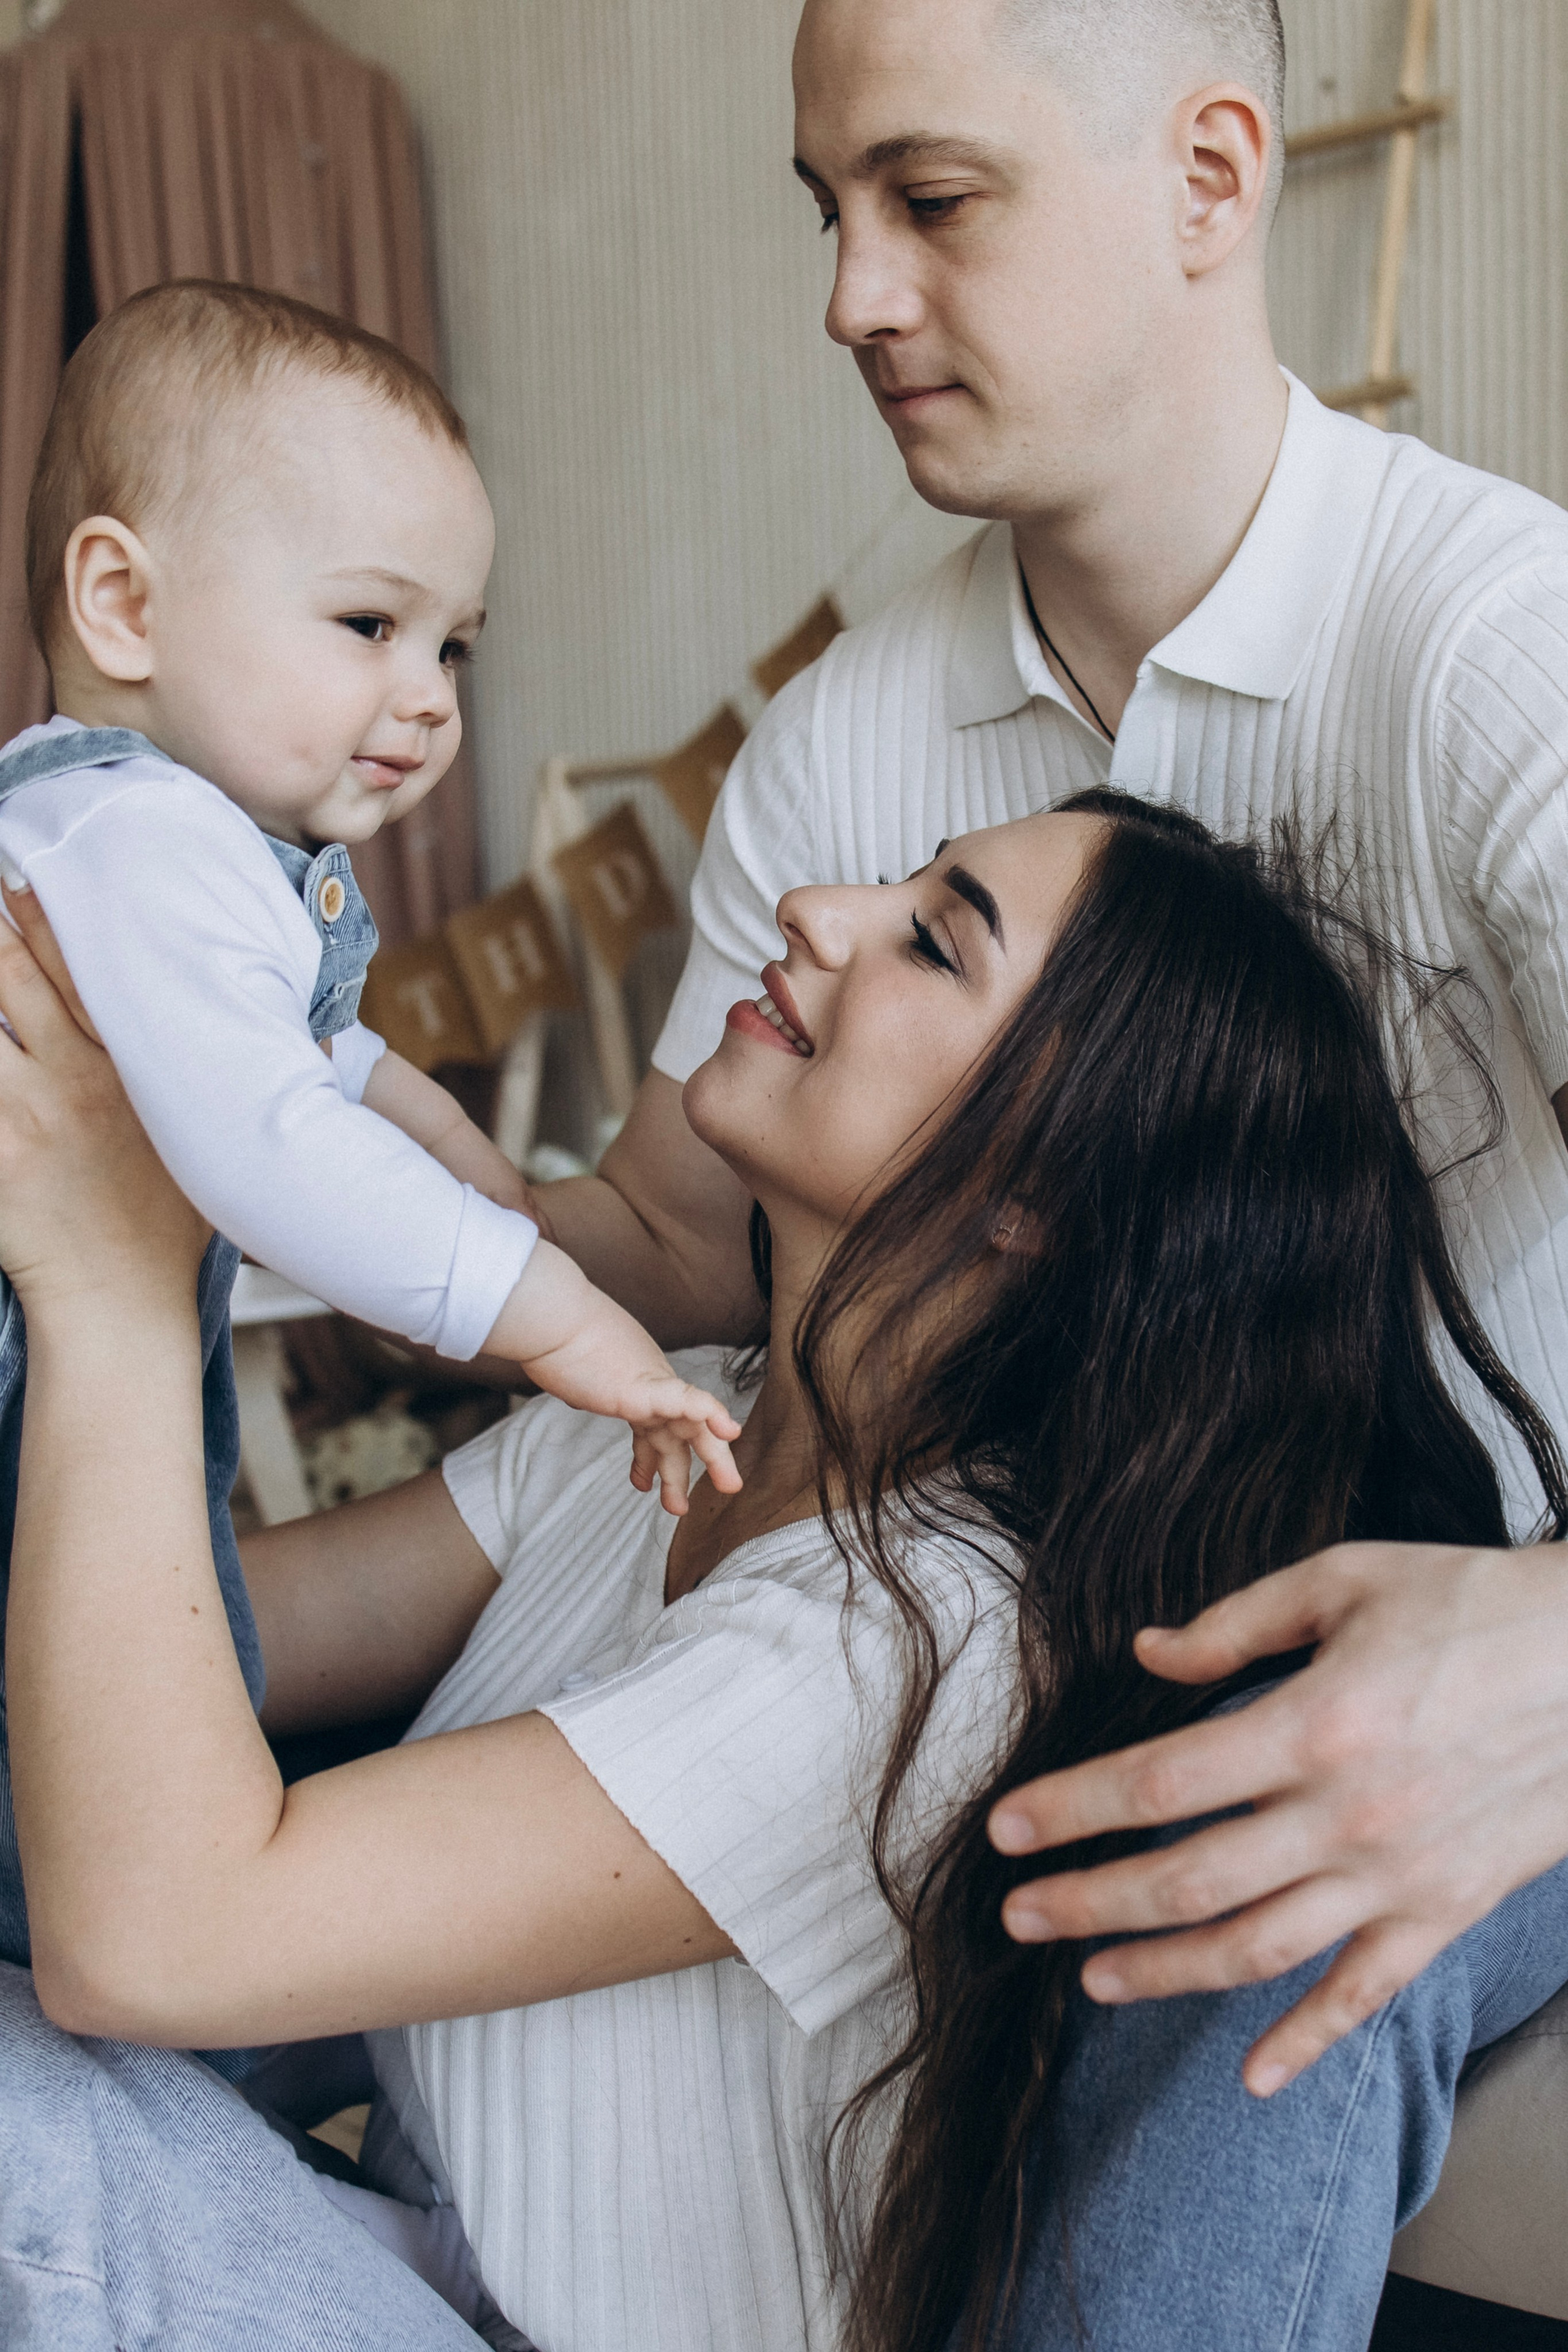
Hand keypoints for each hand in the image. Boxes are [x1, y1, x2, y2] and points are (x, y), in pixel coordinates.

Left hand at [0, 886, 208, 1313]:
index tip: (33, 865)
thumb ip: (241, 1079)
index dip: (55, 909)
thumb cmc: (169, 1228)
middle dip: (1, 912)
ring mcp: (34, 1108)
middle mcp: (87, 1074)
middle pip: (24, 967)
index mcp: (146, 1066)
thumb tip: (307, 1031)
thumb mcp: (223, 1142)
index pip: (95, 966)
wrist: (122, 1305)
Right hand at [487, 1239, 742, 1513]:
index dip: (649, 1457)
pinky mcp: (645, 1388)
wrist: (548, 1317)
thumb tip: (581, 1393)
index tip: (641, 1482)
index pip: (651, 1424)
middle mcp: (648, 1383)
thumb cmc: (551, 1336)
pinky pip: (689, 1401)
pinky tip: (729, 1430)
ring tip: (727, 1487)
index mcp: (632, 1381)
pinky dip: (711, 1414)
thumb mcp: (574, 1370)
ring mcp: (649, 1385)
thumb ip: (586, 1385)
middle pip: (681, 1429)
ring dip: (712, 1458)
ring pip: (693, 1426)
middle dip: (694, 1463)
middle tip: (707, 1495)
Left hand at [987, 1538, 1567, 2095]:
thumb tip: (1147, 1655)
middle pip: (1188, 1881)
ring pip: (1259, 1949)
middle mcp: (1347, 1816)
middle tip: (1017, 1915)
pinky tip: (1253, 2075)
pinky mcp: (1446, 1910)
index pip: (1158, 1785)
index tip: (1006, 1829)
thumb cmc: (1471, 1603)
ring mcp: (1398, 1876)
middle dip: (1089, 1902)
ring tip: (1092, 1976)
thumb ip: (1235, 1622)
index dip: (1072, 1809)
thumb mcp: (1344, 1578)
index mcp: (1312, 1726)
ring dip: (1165, 1973)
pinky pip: (1366, 1994)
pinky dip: (1308, 2041)